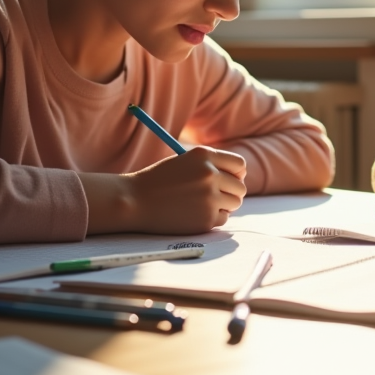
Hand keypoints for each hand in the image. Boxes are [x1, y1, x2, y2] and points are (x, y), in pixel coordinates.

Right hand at [81, 146, 247, 234]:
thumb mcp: (184, 162)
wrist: (134, 201)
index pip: (239, 165)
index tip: (230, 180)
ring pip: (234, 204)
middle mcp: (210, 174)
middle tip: (216, 197)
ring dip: (223, 206)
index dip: (236, 174)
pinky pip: (222, 219)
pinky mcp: (205, 219)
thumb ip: (210, 166)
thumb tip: (239, 179)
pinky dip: (212, 219)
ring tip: (201, 205)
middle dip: (231, 193)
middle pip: (240, 187)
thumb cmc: (157, 181)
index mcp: (204, 155)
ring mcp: (209, 197)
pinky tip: (192, 215)